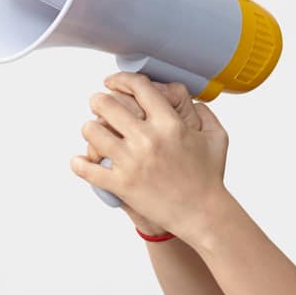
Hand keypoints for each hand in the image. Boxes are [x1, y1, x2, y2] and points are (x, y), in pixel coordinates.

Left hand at [70, 71, 229, 236]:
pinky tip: (80, 161)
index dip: (121, 79)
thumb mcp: (216, 139)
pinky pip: (88, 169)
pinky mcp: (122, 185)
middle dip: (98, 101)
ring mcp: (133, 162)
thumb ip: (205, 113)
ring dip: (90, 130)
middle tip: (98, 106)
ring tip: (94, 134)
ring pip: (92, 131)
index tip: (113, 83)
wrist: (204, 215)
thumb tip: (191, 101)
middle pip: (107, 104)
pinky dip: (79, 164)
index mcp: (170, 124)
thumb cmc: (210, 178)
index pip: (138, 87)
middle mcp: (148, 139)